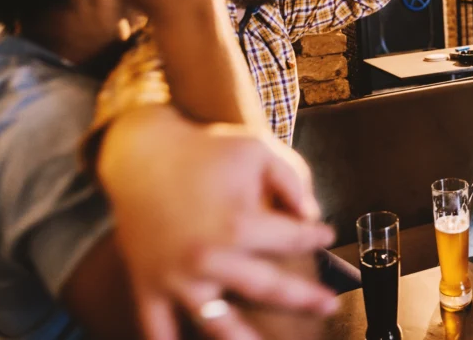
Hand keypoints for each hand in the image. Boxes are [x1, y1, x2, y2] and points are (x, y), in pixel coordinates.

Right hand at [101, 111, 337, 338]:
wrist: (141, 154)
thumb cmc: (204, 151)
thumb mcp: (256, 151)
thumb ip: (291, 181)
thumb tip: (313, 215)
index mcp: (239, 225)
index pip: (293, 240)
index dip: (315, 237)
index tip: (327, 236)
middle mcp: (210, 260)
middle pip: (269, 290)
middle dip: (305, 298)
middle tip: (330, 306)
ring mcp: (176, 279)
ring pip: (217, 327)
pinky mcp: (147, 287)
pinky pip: (156, 331)